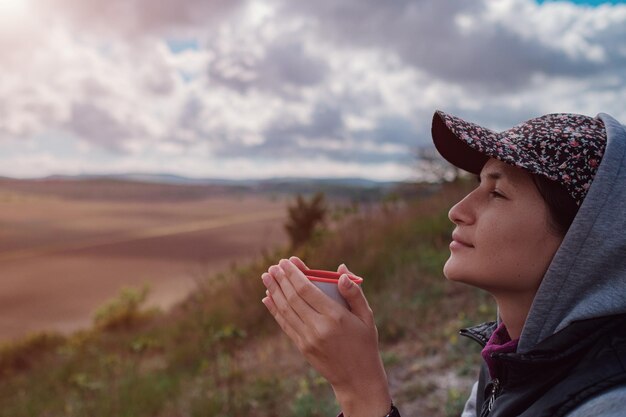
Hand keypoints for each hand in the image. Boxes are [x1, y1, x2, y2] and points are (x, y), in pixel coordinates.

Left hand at [261, 257, 391, 416]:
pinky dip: (275, 310)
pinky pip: (285, 324)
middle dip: (281, 280)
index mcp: (336, 316)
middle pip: (293, 298)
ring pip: (286, 310)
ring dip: (274, 291)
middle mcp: (319, 327)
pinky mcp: (303, 347)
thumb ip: (354, 293)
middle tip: (273, 266)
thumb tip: (341, 270)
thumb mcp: (367, 317)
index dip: (294, 274)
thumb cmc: (365, 343)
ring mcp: (308, 338)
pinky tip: (268, 298)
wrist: (358, 379)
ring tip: (266, 277)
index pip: (307, 290)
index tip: (286, 262)